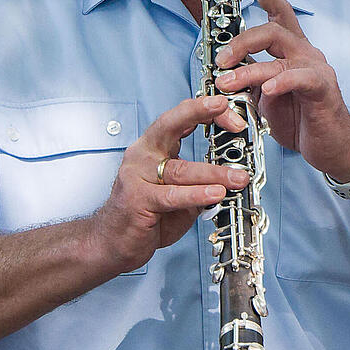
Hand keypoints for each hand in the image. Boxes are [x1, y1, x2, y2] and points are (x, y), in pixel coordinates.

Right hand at [87, 93, 250, 273]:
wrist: (112, 241)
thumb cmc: (144, 214)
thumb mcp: (179, 194)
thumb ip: (200, 184)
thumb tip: (231, 180)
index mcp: (153, 148)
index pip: (178, 120)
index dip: (204, 111)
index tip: (227, 111)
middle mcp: (143, 155)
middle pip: (170, 125)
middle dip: (198, 112)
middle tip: (223, 108)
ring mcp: (137, 176)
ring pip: (180, 169)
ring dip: (214, 173)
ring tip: (237, 178)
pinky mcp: (138, 199)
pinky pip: (172, 195)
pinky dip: (196, 195)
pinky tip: (214, 194)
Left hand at [215, 0, 349, 180]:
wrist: (332, 148)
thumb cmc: (300, 120)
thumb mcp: (266, 98)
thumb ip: (250, 80)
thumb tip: (222, 73)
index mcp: (293, 50)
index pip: (279, 12)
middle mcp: (306, 52)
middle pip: (273, 29)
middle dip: (241, 41)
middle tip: (220, 60)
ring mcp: (316, 68)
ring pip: (279, 56)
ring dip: (248, 70)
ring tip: (227, 83)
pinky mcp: (323, 88)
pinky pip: (300, 77)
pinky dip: (281, 82)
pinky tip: (269, 91)